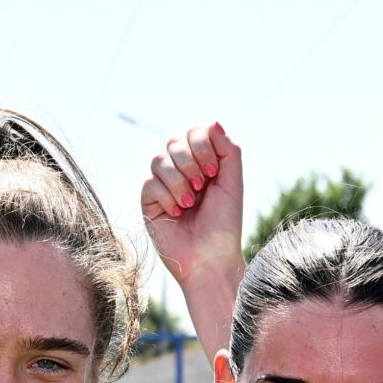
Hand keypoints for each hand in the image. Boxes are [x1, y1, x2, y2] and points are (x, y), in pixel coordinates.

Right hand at [139, 123, 245, 288]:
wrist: (210, 260)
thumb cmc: (224, 225)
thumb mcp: (232, 184)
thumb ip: (228, 151)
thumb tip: (215, 122)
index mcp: (203, 164)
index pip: (194, 133)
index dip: (202, 144)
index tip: (214, 171)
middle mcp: (182, 171)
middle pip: (174, 141)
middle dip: (190, 161)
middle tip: (203, 185)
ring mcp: (163, 185)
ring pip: (159, 160)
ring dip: (179, 181)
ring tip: (191, 203)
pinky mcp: (149, 202)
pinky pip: (150, 183)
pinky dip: (168, 196)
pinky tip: (178, 213)